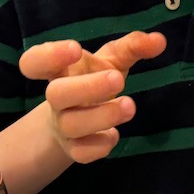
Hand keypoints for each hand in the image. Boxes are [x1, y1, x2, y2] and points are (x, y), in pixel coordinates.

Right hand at [19, 31, 167, 162]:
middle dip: (87, 88)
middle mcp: (56, 97)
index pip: (34, 61)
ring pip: (71, 124)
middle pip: (55, 94)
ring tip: (129, 106)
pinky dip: (100, 145)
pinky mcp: (74, 149)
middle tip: (119, 79)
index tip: (76, 49)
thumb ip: (133, 46)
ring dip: (102, 115)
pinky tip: (114, 135)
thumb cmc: (94, 79)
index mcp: (60, 70)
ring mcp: (63, 125)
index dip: (49, 55)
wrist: (78, 119)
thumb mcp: (113, 59)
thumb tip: (159, 41)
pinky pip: (81, 152)